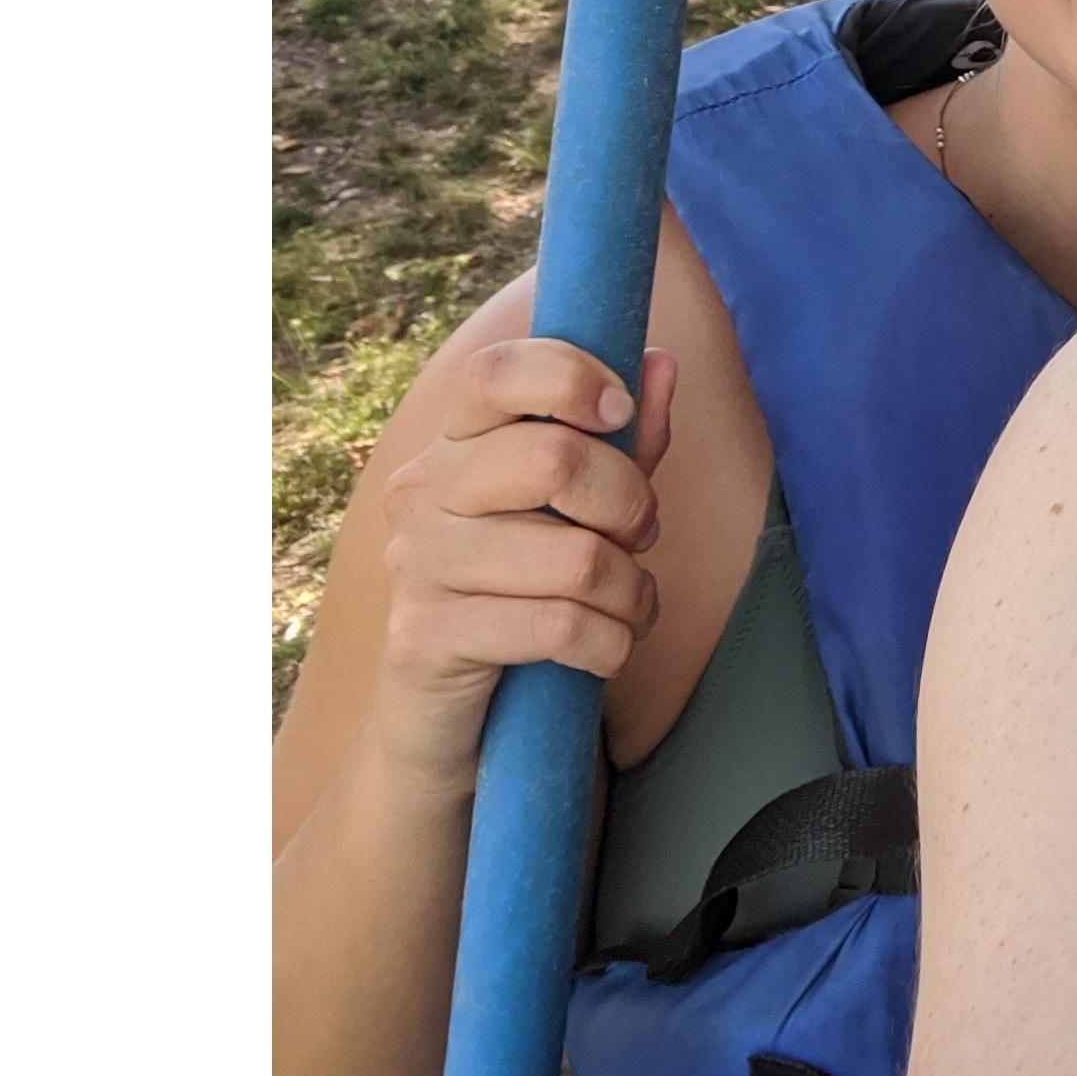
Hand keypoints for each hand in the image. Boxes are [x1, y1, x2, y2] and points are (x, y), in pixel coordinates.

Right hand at [370, 336, 674, 785]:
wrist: (458, 714)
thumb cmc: (530, 588)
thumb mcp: (584, 508)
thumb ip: (623, 438)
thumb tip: (659, 361)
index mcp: (455, 443)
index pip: (496, 371)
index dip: (570, 379)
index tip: (620, 410)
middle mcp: (422, 492)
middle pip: (555, 460)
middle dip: (631, 504)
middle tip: (639, 536)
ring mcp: (417, 565)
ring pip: (575, 558)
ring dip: (632, 591)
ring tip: (628, 606)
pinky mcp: (426, 637)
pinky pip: (560, 626)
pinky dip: (611, 643)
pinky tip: (606, 648)